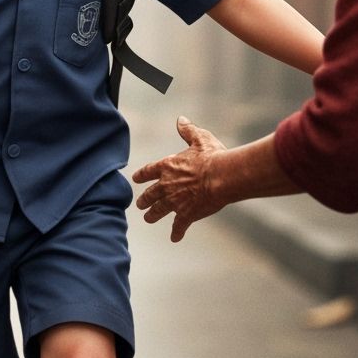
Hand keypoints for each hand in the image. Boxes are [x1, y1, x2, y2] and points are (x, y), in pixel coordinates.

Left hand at [132, 116, 227, 241]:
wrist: (222, 177)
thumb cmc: (212, 156)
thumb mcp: (199, 138)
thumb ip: (188, 130)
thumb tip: (180, 119)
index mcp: (168, 166)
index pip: (148, 171)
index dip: (141, 175)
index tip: (135, 179)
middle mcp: (166, 185)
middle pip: (150, 194)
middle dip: (144, 200)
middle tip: (139, 205)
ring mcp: (175, 201)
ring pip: (159, 210)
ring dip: (152, 215)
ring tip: (148, 219)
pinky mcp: (186, 214)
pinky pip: (179, 225)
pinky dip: (176, 232)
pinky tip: (175, 238)